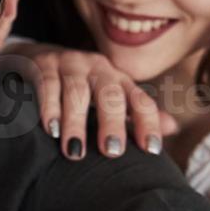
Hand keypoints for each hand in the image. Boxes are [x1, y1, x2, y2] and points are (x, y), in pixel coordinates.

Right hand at [1, 41, 175, 159]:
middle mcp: (98, 69)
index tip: (151, 150)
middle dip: (112, 123)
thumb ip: (136, 115)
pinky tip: (50, 129)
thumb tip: (173, 128)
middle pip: (109, 94)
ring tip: (74, 151)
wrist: (36, 59)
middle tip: (112, 151)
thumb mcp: (109, 98)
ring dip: (75, 122)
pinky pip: (47, 86)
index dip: (148, 123)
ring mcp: (70, 64)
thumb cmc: (80, 87)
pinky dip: (48, 108)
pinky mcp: (43, 65)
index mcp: (119, 80)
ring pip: (76, 92)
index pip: (140, 100)